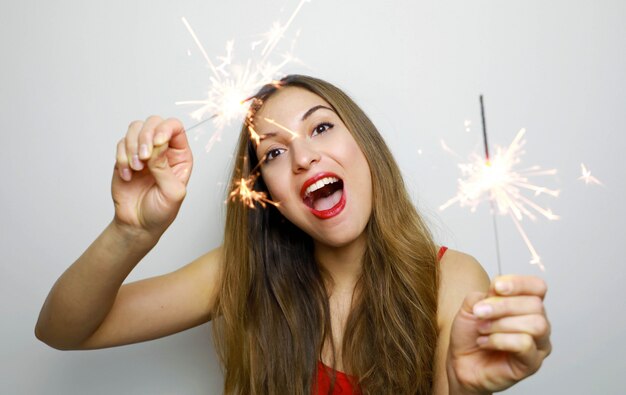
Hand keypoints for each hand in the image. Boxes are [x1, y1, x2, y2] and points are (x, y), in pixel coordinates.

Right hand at [112, 116, 191, 237]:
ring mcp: (144, 151)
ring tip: (136, 168)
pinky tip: (128, 175)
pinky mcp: (126, 157)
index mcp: (180, 155)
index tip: (157, 142)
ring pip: (135, 128)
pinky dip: (122, 159)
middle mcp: (163, 149)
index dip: (165, 129)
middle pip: (154, 122)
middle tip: (144, 158)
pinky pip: (120, 144)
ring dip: (132, 147)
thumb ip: (164, 168)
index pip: (175, 127)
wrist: (138, 224)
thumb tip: (156, 145)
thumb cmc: (161, 211)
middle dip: (145, 137)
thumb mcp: (172, 192)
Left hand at [447, 275, 550, 393]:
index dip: (519, 283)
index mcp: (526, 305)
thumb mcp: (471, 307)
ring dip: (501, 323)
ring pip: (535, 324)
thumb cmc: (470, 335)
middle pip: (535, 304)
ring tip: (482, 329)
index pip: (537, 287)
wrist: (461, 363)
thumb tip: (498, 287)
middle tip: (479, 312)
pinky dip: (499, 340)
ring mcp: (538, 344)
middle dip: (502, 305)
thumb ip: (485, 294)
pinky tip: (484, 342)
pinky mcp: (532, 363)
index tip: (496, 286)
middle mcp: (538, 323)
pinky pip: (524, 344)